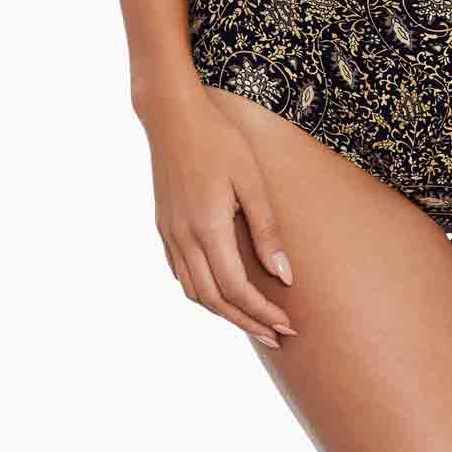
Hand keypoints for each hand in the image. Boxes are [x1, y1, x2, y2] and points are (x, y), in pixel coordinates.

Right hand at [139, 88, 297, 350]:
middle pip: (215, 301)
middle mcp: (184, 239)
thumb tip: (284, 277)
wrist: (172, 116)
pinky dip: (203, 293)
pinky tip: (222, 292)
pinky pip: (182, 275)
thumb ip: (267, 231)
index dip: (262, 313)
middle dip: (248, 322)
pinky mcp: (164, 228)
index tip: (288, 326)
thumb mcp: (252, 181)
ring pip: (195, 292)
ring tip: (254, 320)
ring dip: (225, 313)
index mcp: (208, 229)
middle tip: (277, 335)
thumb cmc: (220, 141)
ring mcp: (170, 235)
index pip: (237, 290)